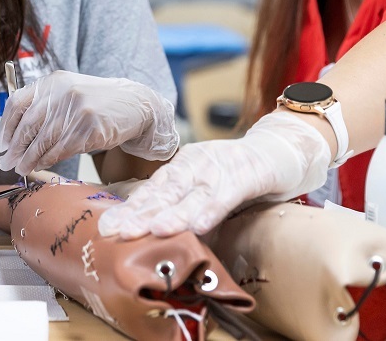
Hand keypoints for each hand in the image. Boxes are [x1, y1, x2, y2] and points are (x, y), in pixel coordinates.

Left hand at [0, 71, 178, 175]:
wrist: (134, 104)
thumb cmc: (96, 103)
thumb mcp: (67, 93)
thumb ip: (43, 106)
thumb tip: (12, 136)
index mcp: (52, 81)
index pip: (17, 102)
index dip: (5, 126)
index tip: (1, 144)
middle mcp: (62, 92)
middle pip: (27, 124)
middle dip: (14, 147)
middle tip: (5, 162)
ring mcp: (76, 110)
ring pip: (43, 140)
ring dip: (28, 159)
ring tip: (20, 169)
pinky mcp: (89, 128)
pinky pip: (60, 150)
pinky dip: (47, 160)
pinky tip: (40, 166)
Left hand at [97, 111, 331, 238]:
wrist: (279, 151)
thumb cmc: (237, 175)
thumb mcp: (203, 190)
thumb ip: (181, 206)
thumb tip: (153, 234)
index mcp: (180, 169)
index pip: (150, 192)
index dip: (129, 210)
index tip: (106, 228)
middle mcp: (192, 166)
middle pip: (161, 193)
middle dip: (137, 214)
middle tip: (114, 231)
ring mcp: (217, 169)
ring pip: (189, 194)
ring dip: (170, 213)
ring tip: (151, 230)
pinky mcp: (244, 175)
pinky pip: (224, 196)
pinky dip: (209, 210)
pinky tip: (197, 225)